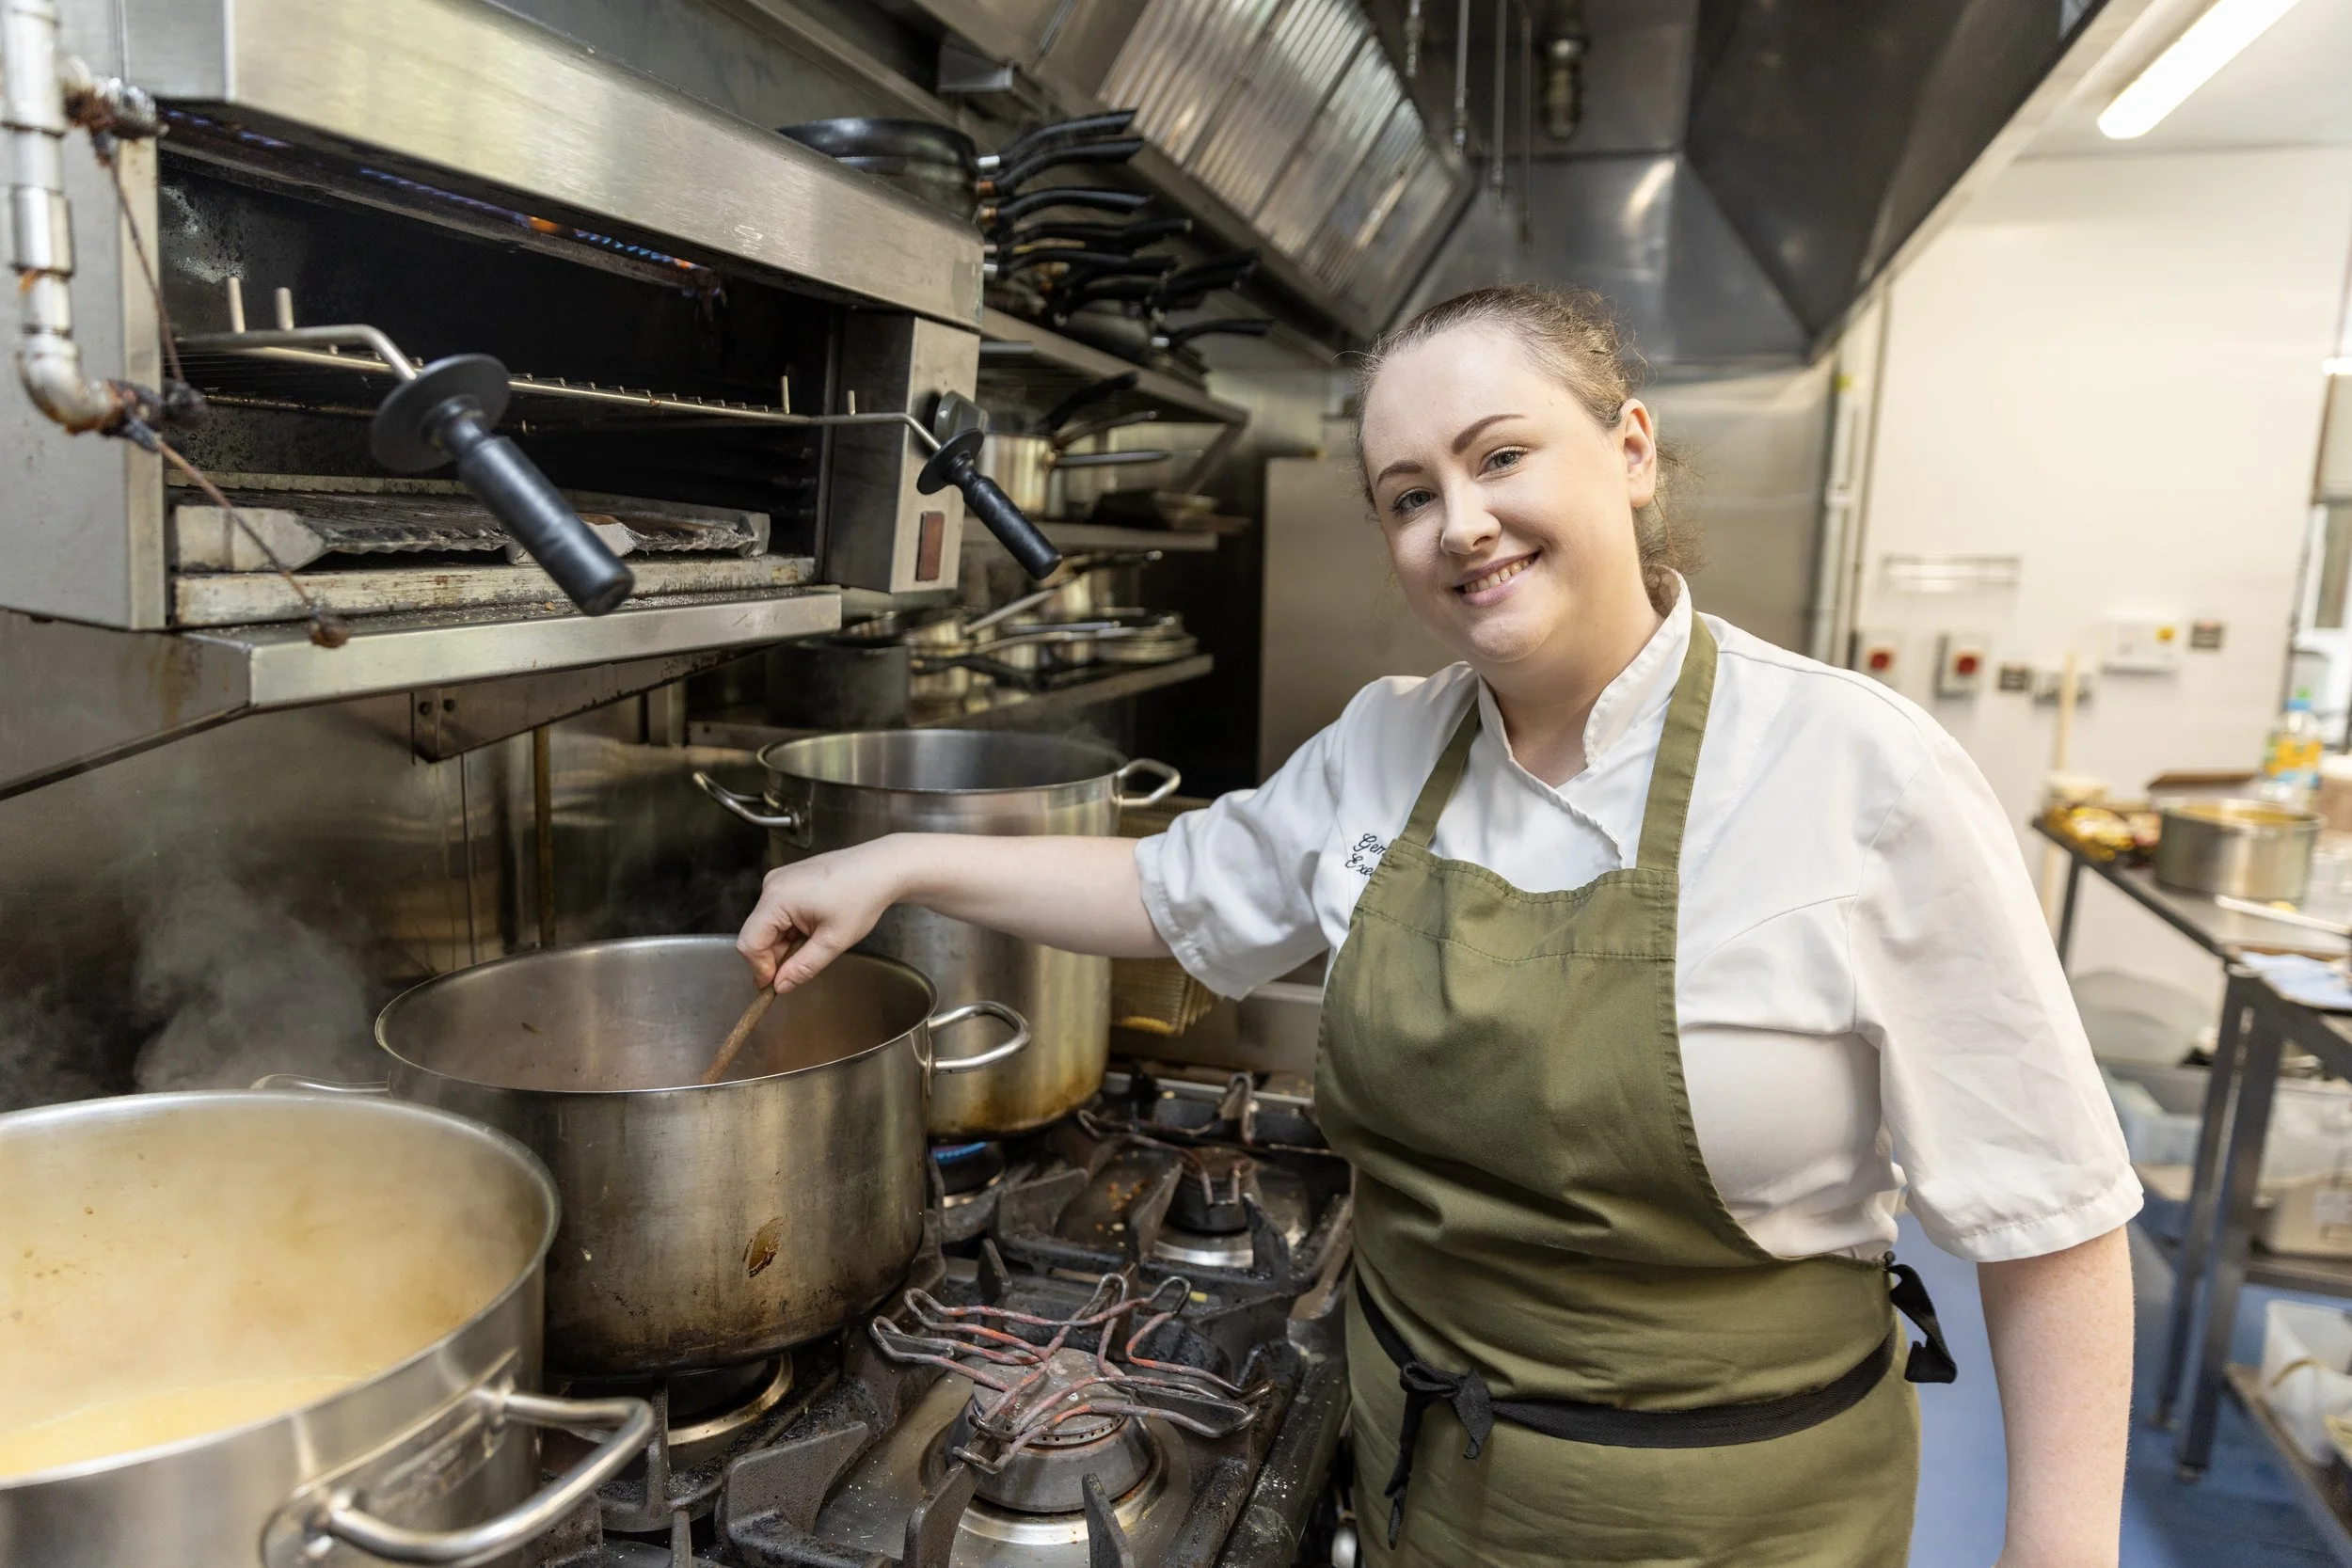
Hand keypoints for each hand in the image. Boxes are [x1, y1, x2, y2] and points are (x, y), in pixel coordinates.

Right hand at [736, 838, 906, 993]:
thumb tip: (779, 986)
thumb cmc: (861, 899)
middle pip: (757, 933)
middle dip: (775, 956)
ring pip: (768, 925)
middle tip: (803, 966)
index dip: (760, 968)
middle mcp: (770, 885)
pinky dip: (790, 928)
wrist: (881, 868)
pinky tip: (814, 929)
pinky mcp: (788, 880)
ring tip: (816, 943)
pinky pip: (778, 912)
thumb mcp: (833, 941)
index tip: (777, 985)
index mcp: (776, 898)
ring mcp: (779, 880)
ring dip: (785, 943)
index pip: (749, 943)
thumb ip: (803, 967)